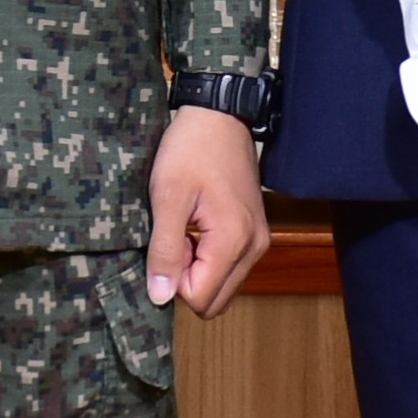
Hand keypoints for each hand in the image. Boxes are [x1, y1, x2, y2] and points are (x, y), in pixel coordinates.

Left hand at [143, 102, 270, 313]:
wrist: (220, 116)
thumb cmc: (191, 149)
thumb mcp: (167, 197)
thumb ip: (164, 250)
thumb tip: (159, 296)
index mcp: (234, 241)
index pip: (200, 298)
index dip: (173, 278)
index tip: (168, 240)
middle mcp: (254, 248)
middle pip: (215, 302)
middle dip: (186, 280)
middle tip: (175, 238)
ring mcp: (258, 242)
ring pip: (222, 288)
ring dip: (197, 270)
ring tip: (185, 230)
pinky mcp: (255, 234)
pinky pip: (229, 268)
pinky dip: (208, 259)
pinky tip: (196, 227)